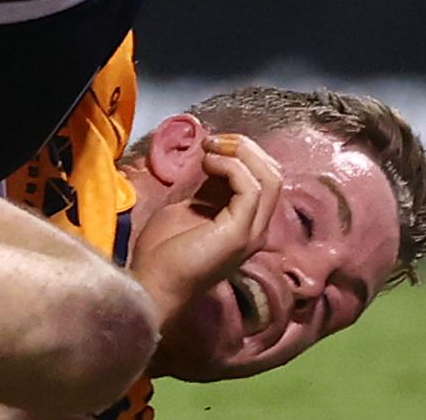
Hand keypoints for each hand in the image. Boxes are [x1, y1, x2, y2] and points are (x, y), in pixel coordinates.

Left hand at [126, 132, 283, 326]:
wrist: (152, 283)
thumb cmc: (164, 250)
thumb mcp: (192, 207)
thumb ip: (210, 188)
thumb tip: (215, 160)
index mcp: (246, 221)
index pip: (264, 178)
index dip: (242, 154)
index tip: (211, 145)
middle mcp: (257, 227)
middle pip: (273, 174)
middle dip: (246, 147)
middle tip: (213, 141)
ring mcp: (252, 232)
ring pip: (270, 178)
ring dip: (240, 153)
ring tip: (210, 149)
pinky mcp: (240, 233)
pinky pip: (251, 188)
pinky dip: (231, 167)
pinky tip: (207, 164)